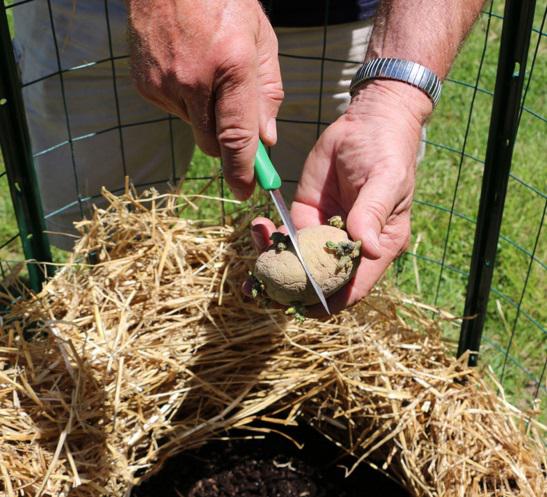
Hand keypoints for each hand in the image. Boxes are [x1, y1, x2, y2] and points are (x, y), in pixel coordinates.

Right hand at [127, 0, 283, 198]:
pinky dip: (187, 103)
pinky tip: (188, 71)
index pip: (236, 137)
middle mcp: (194, 79)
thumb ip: (267, 94)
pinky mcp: (145, 86)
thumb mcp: (261, 41)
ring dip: (206, 116)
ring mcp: (164, 83)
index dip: (242, 170)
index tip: (245, 190)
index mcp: (231, 64)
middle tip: (235, 124)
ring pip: (193, 128)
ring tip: (208, 74)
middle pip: (212, 143)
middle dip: (227, 143)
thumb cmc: (223, 2)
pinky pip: (174, 112)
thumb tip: (265, 140)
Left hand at [251, 80, 431, 314]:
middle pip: (319, 279)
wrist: (365, 122)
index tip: (301, 308)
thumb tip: (370, 250)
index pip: (354, 285)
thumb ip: (373, 214)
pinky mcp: (305, 215)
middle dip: (290, 287)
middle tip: (262, 285)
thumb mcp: (385, 181)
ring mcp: (324, 232)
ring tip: (257, 243)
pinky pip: (285, 235)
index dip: (330, 301)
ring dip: (273, 261)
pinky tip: (258, 225)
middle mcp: (348, 246)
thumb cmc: (386, 152)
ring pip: (297, 260)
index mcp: (377, 246)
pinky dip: (269, 236)